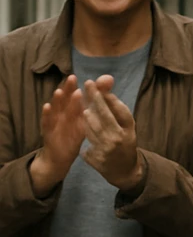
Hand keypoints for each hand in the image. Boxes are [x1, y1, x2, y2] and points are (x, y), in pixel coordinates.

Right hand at [29, 75, 85, 195]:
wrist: (59, 158)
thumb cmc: (72, 138)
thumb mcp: (84, 124)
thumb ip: (91, 111)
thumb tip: (102, 102)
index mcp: (72, 112)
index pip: (76, 97)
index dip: (82, 88)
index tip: (89, 79)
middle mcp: (62, 114)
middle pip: (65, 100)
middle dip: (69, 89)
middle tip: (73, 78)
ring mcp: (54, 122)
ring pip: (55, 109)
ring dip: (57, 100)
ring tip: (61, 90)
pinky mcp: (48, 132)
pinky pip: (46, 122)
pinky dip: (46, 114)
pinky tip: (47, 106)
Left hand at [81, 77, 144, 191]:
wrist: (126, 172)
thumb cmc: (125, 145)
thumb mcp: (127, 130)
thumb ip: (117, 112)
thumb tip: (106, 92)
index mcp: (129, 130)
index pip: (119, 110)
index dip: (108, 96)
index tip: (97, 84)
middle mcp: (119, 138)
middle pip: (104, 115)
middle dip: (94, 99)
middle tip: (86, 85)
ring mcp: (107, 149)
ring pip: (90, 128)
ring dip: (85, 118)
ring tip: (84, 110)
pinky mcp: (97, 159)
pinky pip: (86, 143)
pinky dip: (86, 138)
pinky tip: (85, 136)